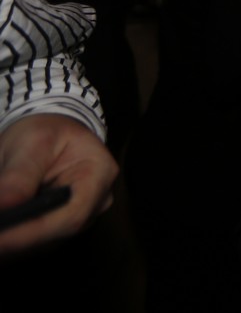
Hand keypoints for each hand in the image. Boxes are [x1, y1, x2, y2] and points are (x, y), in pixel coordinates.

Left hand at [0, 114, 117, 255]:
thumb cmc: (46, 131)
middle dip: (17, 237)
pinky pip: (37, 240)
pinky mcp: (62, 224)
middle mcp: (97, 201)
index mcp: (99, 173)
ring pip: (45, 242)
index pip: (71, 214)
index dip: (33, 232)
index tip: (0, 238)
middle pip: (58, 232)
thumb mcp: (31, 143)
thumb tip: (2, 208)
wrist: (51, 129)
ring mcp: (82, 215)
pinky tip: (3, 227)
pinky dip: (15, 236)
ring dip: (14, 239)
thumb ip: (18, 176)